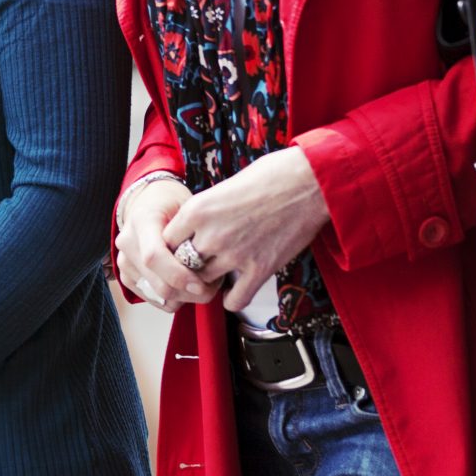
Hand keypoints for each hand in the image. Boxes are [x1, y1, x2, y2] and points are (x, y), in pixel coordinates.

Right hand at [117, 176, 212, 308]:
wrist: (147, 201)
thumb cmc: (171, 202)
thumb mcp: (186, 206)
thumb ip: (192, 234)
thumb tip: (207, 264)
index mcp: (142, 221)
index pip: (154, 257)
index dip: (178, 275)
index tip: (202, 284)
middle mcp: (127, 243)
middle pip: (157, 283)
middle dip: (189, 293)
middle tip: (212, 287)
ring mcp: (124, 262)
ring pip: (157, 295)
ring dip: (184, 297)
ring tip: (201, 284)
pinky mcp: (126, 276)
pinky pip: (153, 299)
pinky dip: (174, 299)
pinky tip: (186, 286)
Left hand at [161, 147, 330, 314]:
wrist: (309, 182)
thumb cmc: (271, 175)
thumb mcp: (225, 186)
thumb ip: (206, 211)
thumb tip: (196, 227)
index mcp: (197, 209)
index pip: (166, 241)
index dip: (173, 246)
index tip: (182, 247)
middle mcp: (211, 234)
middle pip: (181, 264)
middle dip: (187, 266)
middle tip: (196, 265)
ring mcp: (234, 254)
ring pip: (204, 282)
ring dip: (208, 281)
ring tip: (216, 276)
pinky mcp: (260, 269)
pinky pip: (235, 300)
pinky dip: (232, 300)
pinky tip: (235, 292)